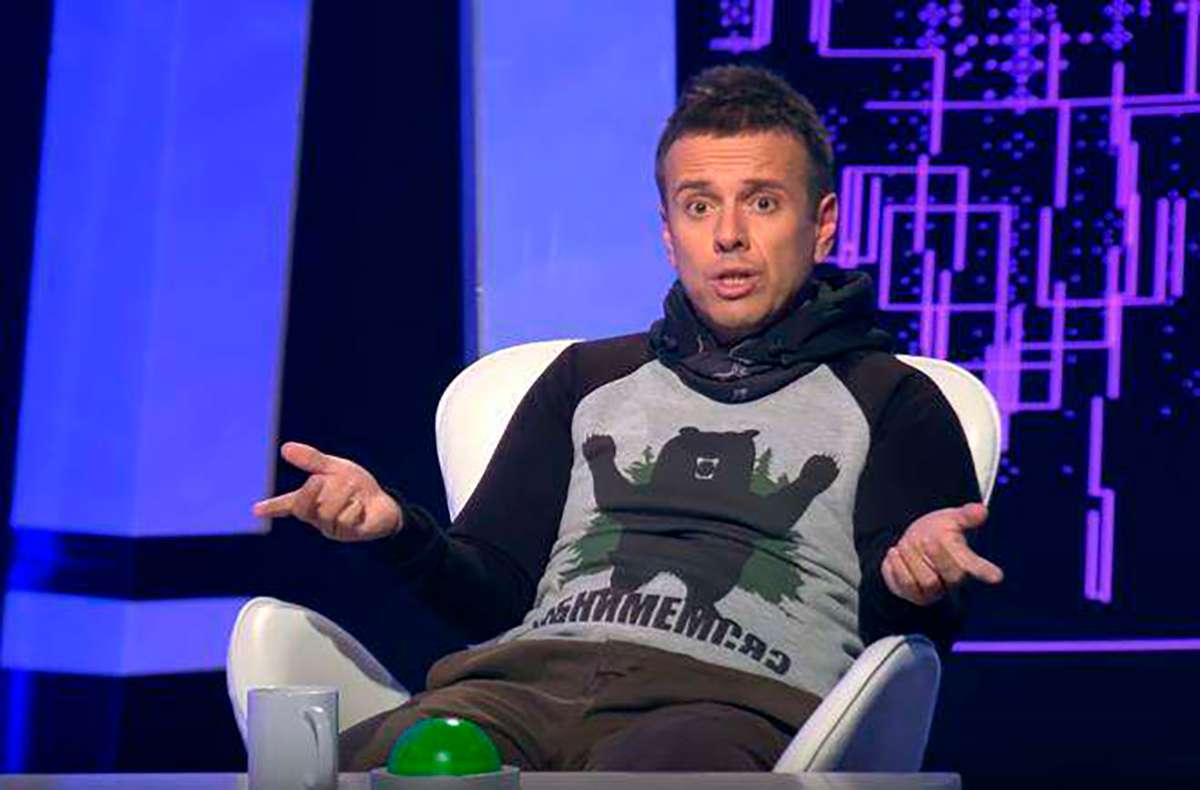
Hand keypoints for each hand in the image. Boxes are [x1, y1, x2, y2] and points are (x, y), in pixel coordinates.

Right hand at [252, 441, 402, 541]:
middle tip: (319, 479)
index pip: (286, 503)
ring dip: (343, 493)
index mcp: (310, 500)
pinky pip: (347, 517)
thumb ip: (312, 461)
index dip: (271, 506)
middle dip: (309, 492)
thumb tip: (285, 448)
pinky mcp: (347, 533)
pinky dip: (356, 505)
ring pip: (327, 510)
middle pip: (303, 507)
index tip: (255, 510)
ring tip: (353, 490)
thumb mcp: (335, 469)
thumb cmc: (356, 486)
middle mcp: (316, 516)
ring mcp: (331, 527)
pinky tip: (362, 506)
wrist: (384, 502)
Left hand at [881, 503, 1002, 605]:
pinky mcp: (914, 594)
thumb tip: (981, 509)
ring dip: (914, 558)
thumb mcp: (949, 519)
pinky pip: (907, 584)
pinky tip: (895, 552)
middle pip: (954, 576)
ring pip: (927, 581)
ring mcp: (934, 590)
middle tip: (928, 540)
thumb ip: (965, 515)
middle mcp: (952, 580)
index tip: (996, 576)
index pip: (978, 567)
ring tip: (907, 543)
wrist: (907, 545)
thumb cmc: (935, 533)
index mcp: (965, 561)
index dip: (986, 571)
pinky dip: (898, 565)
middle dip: (940, 557)